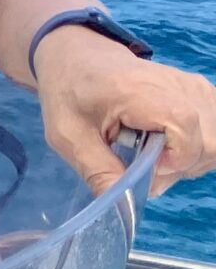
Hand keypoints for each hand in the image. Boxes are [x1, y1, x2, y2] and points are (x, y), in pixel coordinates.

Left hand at [34, 28, 215, 196]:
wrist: (78, 56)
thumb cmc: (70, 92)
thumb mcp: (68, 136)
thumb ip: (99, 172)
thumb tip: (124, 211)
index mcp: (140, 91)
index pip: (187, 132)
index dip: (172, 161)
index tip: (142, 163)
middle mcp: (179, 86)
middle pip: (210, 143)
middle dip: (181, 167)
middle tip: (143, 163)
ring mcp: (195, 88)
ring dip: (189, 159)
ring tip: (152, 151)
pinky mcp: (202, 93)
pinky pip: (214, 132)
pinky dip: (196, 147)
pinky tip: (167, 144)